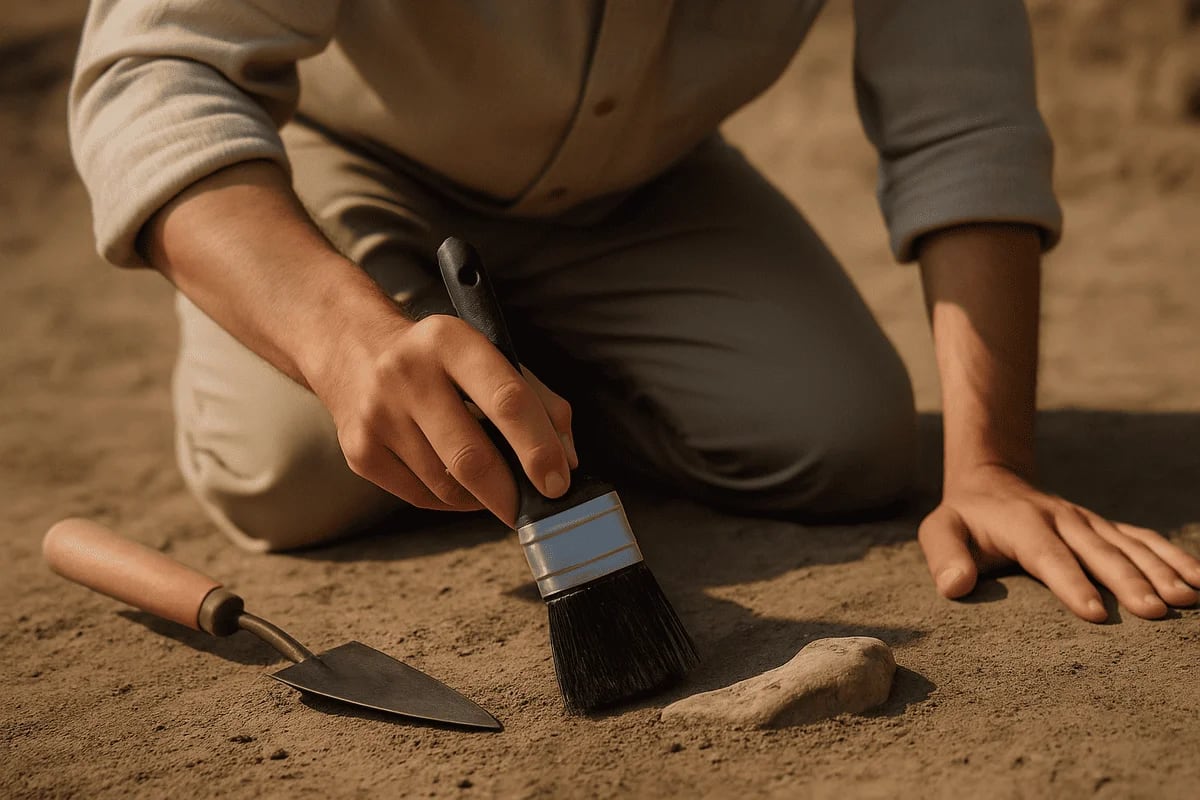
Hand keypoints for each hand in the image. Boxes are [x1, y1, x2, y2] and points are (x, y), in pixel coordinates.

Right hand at [315, 313, 577, 525]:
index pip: (506, 400)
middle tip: (531, 510)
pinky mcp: (359, 452)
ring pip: (447, 486)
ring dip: (482, 499)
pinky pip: (422, 497)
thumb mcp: (489, 355)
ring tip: (495, 489)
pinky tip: (459, 483)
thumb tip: (566, 461)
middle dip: (510, 495)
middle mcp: (406, 374)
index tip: (557, 483)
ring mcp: (376, 415)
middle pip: (470, 457)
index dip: (538, 448)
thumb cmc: (442, 359)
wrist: (352, 349)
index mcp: (450, 340)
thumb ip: (539, 401)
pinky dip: (452, 501)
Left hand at [918, 464, 1199, 621]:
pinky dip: (1173, 556)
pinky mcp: (1106, 527)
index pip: (1049, 556)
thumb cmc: (964, 519)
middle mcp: (1063, 519)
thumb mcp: (939, 531)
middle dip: (1129, 582)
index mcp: (1024, 524)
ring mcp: (1089, 522)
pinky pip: (1144, 539)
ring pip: (1130, 545)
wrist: (990, 482)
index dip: (1071, 582)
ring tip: (1188, 598)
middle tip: (1156, 612)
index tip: (1094, 612)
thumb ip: (944, 556)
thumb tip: (954, 586)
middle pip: (1100, 552)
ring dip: (1161, 570)